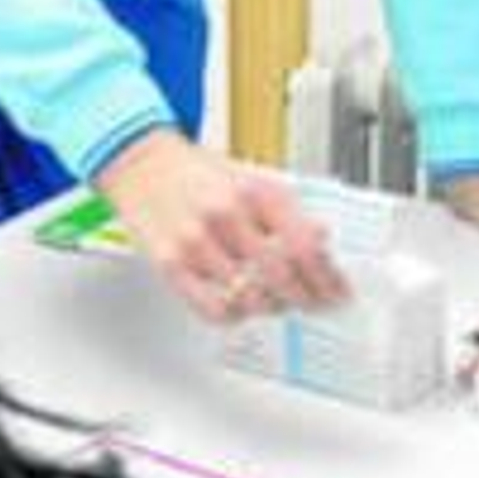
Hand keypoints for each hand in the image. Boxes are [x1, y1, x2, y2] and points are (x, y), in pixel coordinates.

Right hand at [96, 130, 350, 324]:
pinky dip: (236, 315)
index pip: (306, 245)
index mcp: (255, 190)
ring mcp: (196, 241)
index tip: (337, 291)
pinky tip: (242, 305)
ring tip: (276, 301)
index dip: (328, 277)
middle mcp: (226, 214)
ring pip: (250, 298)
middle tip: (313, 303)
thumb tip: (323, 241)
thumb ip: (288, 212)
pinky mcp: (170, 264)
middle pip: (282, 276)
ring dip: (272, 306)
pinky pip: (214, 309)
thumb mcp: (253, 178)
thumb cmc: (199, 173)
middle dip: (306, 298)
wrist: (142, 162)